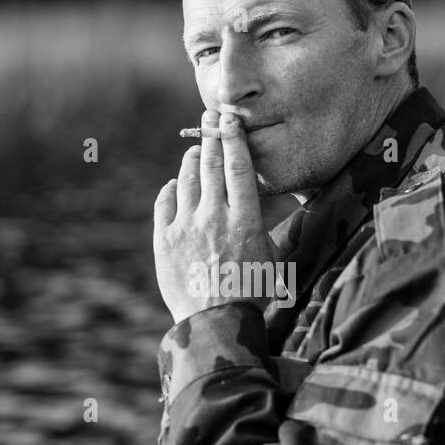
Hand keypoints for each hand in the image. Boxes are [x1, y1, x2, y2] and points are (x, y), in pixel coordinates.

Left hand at [154, 107, 280, 323]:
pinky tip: (176, 185)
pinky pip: (164, 203)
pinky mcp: (164, 240)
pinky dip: (171, 189)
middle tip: (210, 120)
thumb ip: (269, 229)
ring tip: (196, 152)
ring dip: (192, 161)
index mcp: (245, 219)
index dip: (233, 138)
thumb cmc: (251, 294)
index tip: (229, 119)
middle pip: (211, 165)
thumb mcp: (272, 259)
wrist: (216, 325)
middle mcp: (214, 216)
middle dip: (211, 137)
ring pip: (187, 179)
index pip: (238, 166)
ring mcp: (186, 226)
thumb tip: (280, 212)